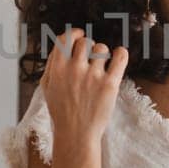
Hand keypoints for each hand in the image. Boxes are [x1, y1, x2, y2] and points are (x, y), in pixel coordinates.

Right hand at [41, 28, 127, 144]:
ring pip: (102, 48)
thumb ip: (52, 65)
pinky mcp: (110, 84)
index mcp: (57, 68)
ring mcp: (93, 76)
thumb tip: (61, 46)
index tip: (79, 35)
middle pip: (85, 41)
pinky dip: (121, 53)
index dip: (74, 33)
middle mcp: (74, 69)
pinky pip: (119, 58)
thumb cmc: (61, 112)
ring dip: (102, 54)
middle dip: (88, 46)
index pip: (65, 38)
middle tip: (90, 58)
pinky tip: (119, 55)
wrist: (76, 134)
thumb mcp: (47, 87)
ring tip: (100, 66)